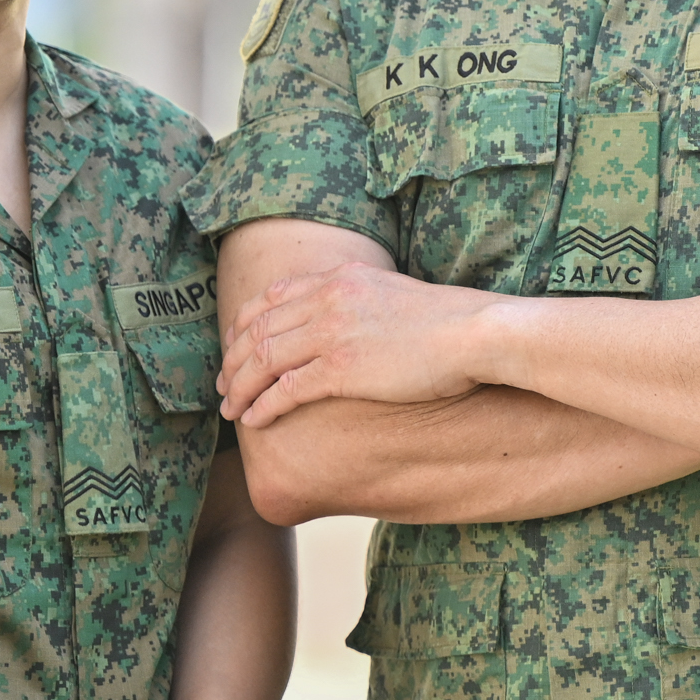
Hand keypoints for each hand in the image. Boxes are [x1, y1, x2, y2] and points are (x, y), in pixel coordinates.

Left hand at [217, 264, 499, 427]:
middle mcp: (328, 299)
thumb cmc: (447, 322)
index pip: (271, 297)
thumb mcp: (393, 294)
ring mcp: (333, 332)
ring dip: (241, 387)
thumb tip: (348, 320)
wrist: (477, 333)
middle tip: (222, 385)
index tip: (234, 347)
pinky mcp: (343, 367)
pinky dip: (264, 405)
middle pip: (259, 328)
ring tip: (230, 409)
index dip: (245, 324)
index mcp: (339, 278)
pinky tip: (254, 421)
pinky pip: (287, 388)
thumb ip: (360, 300)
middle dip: (233, 360)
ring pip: (264, 359)